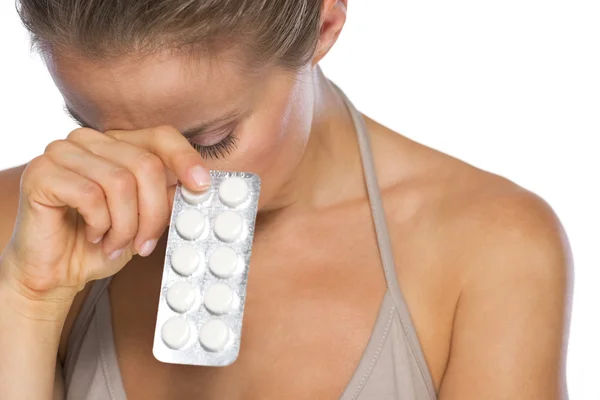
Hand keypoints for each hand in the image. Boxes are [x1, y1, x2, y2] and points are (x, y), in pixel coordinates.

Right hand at [1, 125, 208, 302]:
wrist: (57, 273)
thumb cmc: (103, 243)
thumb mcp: (146, 218)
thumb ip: (166, 195)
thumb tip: (198, 185)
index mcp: (117, 144)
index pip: (161, 136)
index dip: (185, 159)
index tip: (201, 186)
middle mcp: (89, 140)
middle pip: (145, 164)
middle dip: (153, 213)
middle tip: (145, 243)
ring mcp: (62, 152)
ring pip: (119, 182)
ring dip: (125, 225)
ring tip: (116, 243)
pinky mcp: (41, 173)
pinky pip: (89, 195)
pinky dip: (100, 224)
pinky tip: (93, 235)